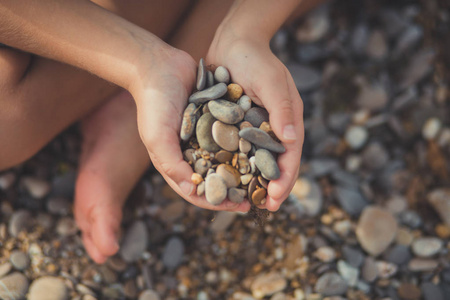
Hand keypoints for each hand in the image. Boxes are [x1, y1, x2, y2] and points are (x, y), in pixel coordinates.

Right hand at [129, 47, 250, 212]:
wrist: (159, 66)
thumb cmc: (154, 104)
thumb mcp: (157, 136)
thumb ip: (171, 163)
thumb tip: (193, 189)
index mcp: (176, 162)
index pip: (198, 191)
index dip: (218, 201)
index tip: (241, 206)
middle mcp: (192, 153)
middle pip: (217, 178)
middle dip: (236, 189)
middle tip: (259, 195)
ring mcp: (204, 136)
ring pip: (228, 158)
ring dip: (244, 168)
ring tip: (266, 176)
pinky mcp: (215, 120)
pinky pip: (232, 135)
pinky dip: (245, 143)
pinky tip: (264, 146)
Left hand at [206, 31, 303, 211]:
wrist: (233, 41)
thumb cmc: (256, 59)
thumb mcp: (271, 81)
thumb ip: (281, 108)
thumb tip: (292, 141)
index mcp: (287, 120)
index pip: (290, 155)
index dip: (285, 178)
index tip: (277, 198)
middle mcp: (273, 127)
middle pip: (275, 163)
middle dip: (271, 186)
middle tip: (264, 208)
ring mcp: (255, 127)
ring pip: (256, 160)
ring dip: (253, 181)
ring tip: (245, 201)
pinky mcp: (236, 124)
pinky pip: (237, 149)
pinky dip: (235, 165)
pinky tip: (224, 178)